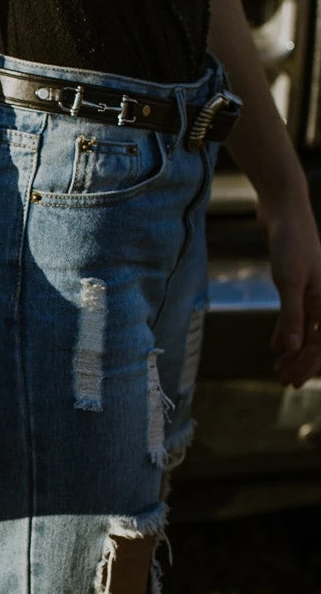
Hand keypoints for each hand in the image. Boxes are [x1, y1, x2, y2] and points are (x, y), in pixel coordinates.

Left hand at [260, 194, 320, 387]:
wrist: (284, 211)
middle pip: (317, 341)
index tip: (291, 382)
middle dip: (302, 363)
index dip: (308, 365)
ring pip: (306, 330)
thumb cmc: (290, 243)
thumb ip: (292, 315)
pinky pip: (296, 316)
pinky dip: (287, 331)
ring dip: (294, 350)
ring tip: (278, 368)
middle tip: (283, 381)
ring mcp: (312, 292)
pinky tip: (277, 346)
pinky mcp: (297, 284)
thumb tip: (294, 348)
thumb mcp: (289, 280)